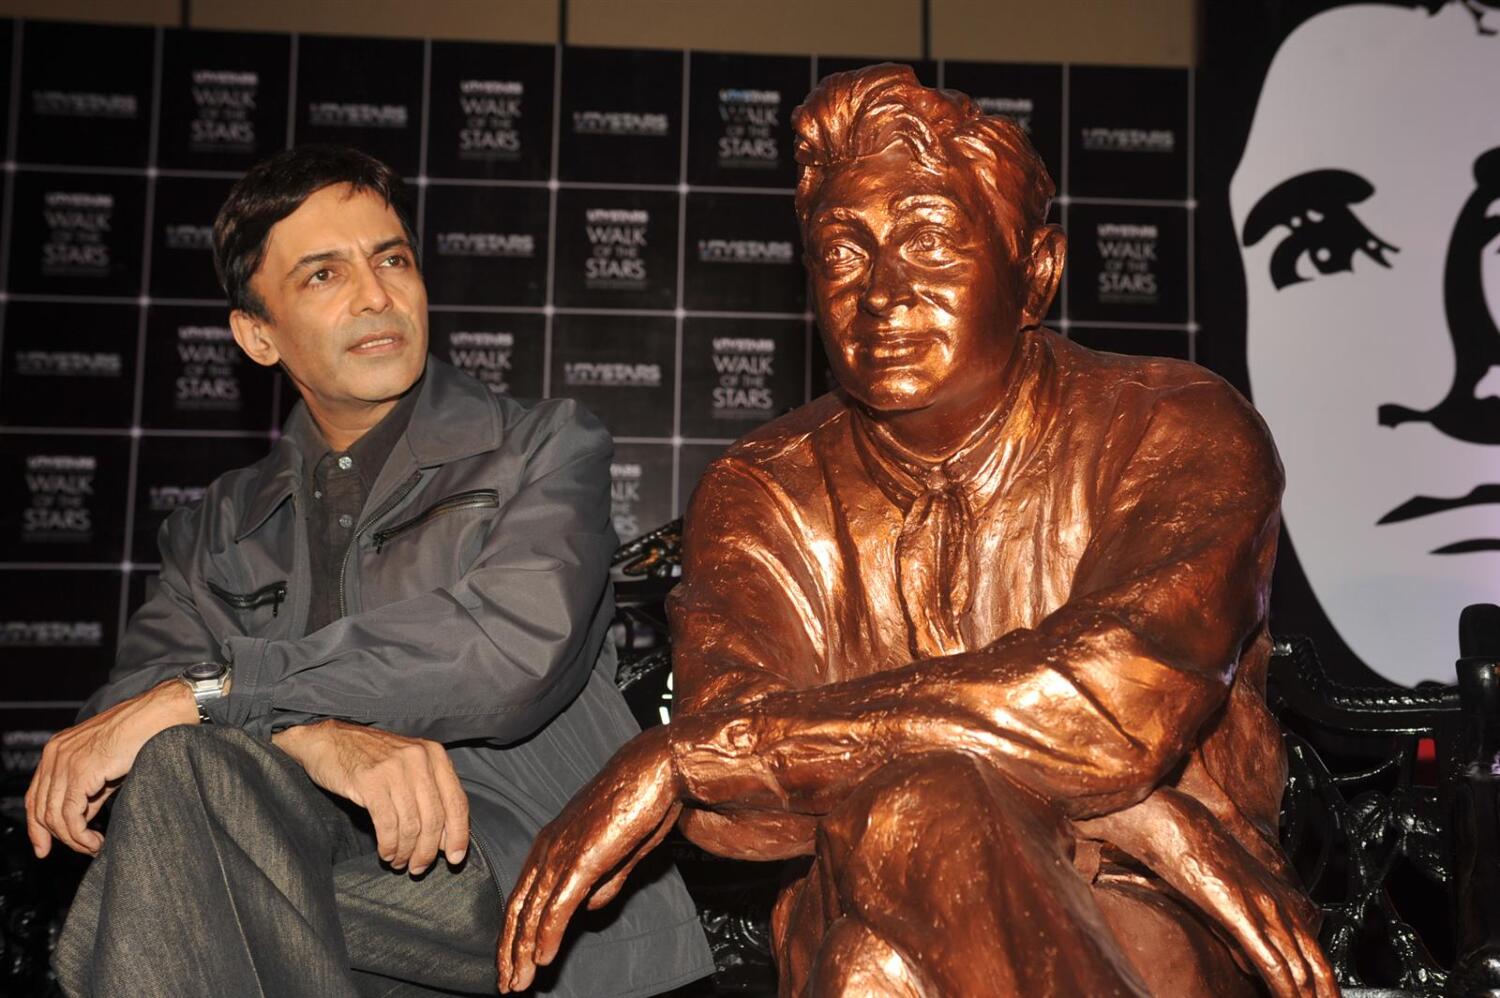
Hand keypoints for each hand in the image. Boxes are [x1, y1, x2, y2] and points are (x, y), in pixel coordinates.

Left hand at [25, 679, 197, 857]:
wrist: (159, 716)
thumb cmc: (140, 735)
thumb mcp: (106, 768)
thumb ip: (88, 792)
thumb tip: (80, 820)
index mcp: (57, 750)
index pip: (34, 797)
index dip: (36, 827)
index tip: (44, 849)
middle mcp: (55, 754)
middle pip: (40, 809)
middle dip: (57, 837)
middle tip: (84, 849)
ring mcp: (65, 761)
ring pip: (54, 816)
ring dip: (73, 839)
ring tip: (94, 846)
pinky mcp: (81, 771)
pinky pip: (71, 814)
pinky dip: (80, 835)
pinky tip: (97, 841)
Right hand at [272, 720, 468, 874]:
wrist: (329, 740)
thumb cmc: (372, 758)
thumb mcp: (409, 765)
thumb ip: (430, 794)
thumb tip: (446, 838)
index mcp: (435, 754)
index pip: (456, 801)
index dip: (459, 834)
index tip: (455, 858)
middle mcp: (419, 759)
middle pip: (435, 818)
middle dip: (429, 850)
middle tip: (418, 868)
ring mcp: (395, 769)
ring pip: (412, 825)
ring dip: (406, 851)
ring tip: (399, 862)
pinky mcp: (370, 781)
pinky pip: (388, 824)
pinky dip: (389, 845)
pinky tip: (386, 853)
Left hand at [498, 725, 681, 992]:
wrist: (657, 769)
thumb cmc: (642, 803)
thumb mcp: (621, 852)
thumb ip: (605, 881)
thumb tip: (591, 908)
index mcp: (553, 842)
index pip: (524, 895)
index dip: (516, 932)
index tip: (514, 962)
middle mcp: (549, 847)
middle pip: (519, 908)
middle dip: (511, 950)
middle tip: (508, 984)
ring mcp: (564, 852)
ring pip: (532, 911)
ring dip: (524, 951)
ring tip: (518, 983)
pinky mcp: (583, 858)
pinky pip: (558, 904)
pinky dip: (547, 934)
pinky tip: (542, 959)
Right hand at [1186, 853, 1337, 997]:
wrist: (1175, 822)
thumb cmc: (1193, 853)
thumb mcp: (1223, 900)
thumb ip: (1241, 936)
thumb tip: (1251, 967)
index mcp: (1279, 899)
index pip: (1315, 952)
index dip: (1325, 984)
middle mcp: (1279, 904)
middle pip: (1319, 964)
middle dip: (1327, 997)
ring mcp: (1263, 908)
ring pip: (1300, 968)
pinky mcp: (1241, 913)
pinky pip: (1271, 960)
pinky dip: (1284, 989)